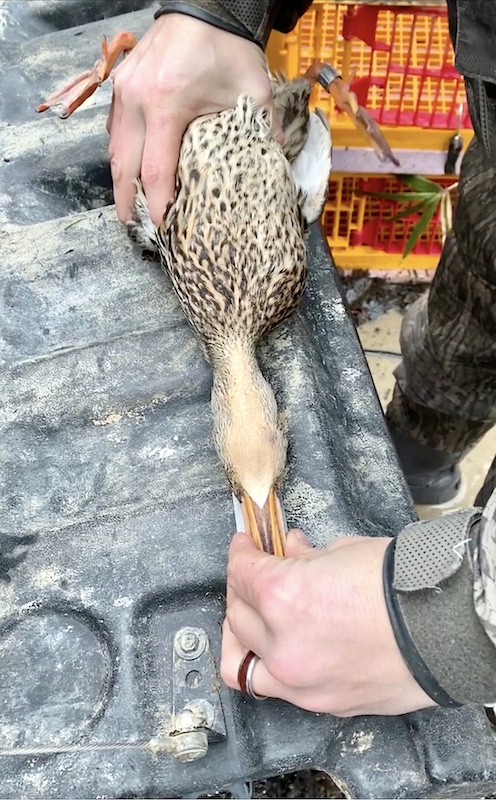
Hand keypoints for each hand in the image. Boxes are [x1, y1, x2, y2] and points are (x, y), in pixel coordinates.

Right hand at [108, 13, 279, 224]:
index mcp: (167, 105)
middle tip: (131, 224)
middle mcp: (137, 100)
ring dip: (119, 176)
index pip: (156, 169)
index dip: (157, 202)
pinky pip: (114, 126)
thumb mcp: (254, 91)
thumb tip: (273, 169)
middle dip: (126, 198)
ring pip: (113, 145)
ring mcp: (124, 90)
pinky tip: (129, 166)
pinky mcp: (121, 83)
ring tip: (128, 201)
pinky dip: (120, 151)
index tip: (160, 226)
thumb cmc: (229, 49)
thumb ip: (265, 133)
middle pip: (123, 164)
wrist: (205, 6)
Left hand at [221, 530, 435, 715]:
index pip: (241, 573)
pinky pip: (277, 687)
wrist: (445, 627)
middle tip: (252, 574)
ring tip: (254, 619)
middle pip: (237, 615)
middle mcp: (282, 645)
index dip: (240, 553)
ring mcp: (300, 682)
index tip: (245, 546)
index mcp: (282, 598)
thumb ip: (305, 556)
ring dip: (242, 636)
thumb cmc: (398, 583)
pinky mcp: (322, 704)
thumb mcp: (343, 552)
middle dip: (240, 588)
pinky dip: (272, 664)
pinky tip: (284, 645)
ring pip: (241, 663)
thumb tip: (290, 550)